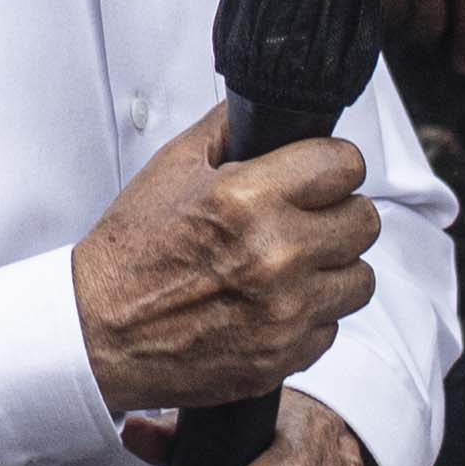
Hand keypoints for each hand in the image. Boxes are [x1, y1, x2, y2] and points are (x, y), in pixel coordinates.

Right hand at [73, 103, 378, 418]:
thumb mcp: (172, 168)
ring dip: (333, 267)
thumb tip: (272, 109)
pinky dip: (312, 315)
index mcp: (247, 199)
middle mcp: (274, 255)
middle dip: (338, 213)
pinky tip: (277, 302)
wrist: (100, 334)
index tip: (322, 174)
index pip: (345, 164)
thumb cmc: (129, 254)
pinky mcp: (283, 356)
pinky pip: (333, 327)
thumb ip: (229, 129)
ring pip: (359, 278)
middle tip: (309, 216)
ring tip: (296, 262)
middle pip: (364, 221)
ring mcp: (284, 312)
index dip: (333, 164)